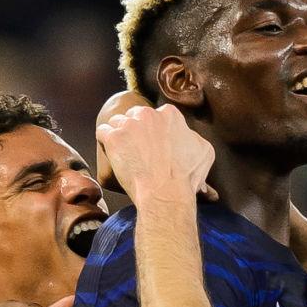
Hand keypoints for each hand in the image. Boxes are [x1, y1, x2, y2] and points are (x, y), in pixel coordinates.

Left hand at [97, 103, 216, 207]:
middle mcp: (148, 114)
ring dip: (120, 135)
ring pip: (117, 122)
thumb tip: (188, 139)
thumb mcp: (203, 152)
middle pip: (135, 115)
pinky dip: (105, 142)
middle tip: (138, 149)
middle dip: (135, 129)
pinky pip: (102, 132)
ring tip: (124, 152)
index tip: (153, 143)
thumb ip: (193, 138)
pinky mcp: (114, 137)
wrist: (166, 192)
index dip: (154, 131)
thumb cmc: (185, 176)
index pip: (156, 116)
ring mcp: (129, 124)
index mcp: (169, 114)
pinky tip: (111, 152)